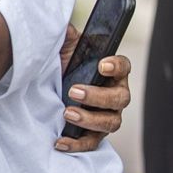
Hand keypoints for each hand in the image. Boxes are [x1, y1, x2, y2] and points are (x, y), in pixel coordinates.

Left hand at [55, 23, 132, 152]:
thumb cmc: (62, 66)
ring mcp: (106, 116)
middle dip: (98, 96)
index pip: (124, 67)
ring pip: (110, 122)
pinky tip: (60, 141)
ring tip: (67, 113)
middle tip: (74, 91)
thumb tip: (65, 28)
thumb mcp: (63, 48)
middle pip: (120, 98)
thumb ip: (67, 37)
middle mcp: (115, 95)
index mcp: (111, 73)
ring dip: (89, 120)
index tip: (102, 64)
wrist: (48, 87)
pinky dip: (77, 144)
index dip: (117, 66)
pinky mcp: (93, 134)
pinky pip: (91, 143)